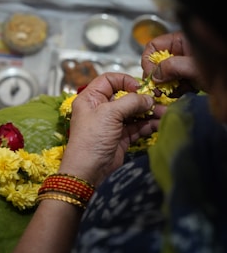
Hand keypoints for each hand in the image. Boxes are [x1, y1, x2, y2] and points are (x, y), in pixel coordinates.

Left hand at [59, 72, 154, 186]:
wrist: (88, 172)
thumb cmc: (92, 139)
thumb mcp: (109, 114)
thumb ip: (131, 102)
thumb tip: (148, 98)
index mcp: (91, 98)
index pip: (109, 80)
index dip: (125, 81)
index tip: (139, 88)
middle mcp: (101, 109)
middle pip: (125, 97)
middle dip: (142, 99)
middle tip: (158, 100)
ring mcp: (112, 124)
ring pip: (133, 113)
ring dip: (149, 112)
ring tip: (164, 113)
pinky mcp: (121, 137)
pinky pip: (136, 127)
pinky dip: (147, 125)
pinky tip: (158, 124)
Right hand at [141, 31, 204, 96]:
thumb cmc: (219, 67)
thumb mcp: (194, 66)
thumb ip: (172, 66)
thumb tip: (154, 75)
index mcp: (180, 41)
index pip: (154, 47)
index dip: (148, 61)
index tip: (150, 76)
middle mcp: (180, 53)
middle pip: (158, 63)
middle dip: (156, 77)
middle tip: (157, 90)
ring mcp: (184, 66)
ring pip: (165, 76)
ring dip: (164, 87)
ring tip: (168, 95)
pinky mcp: (188, 78)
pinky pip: (174, 84)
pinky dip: (173, 92)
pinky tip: (177, 96)